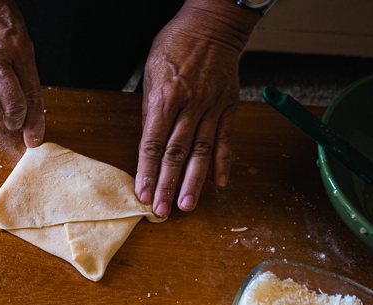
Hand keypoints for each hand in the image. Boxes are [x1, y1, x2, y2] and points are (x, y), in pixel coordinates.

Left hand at [136, 0, 259, 216]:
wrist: (213, 25)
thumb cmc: (176, 46)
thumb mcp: (152, 73)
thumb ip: (151, 109)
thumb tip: (148, 143)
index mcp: (166, 98)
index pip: (153, 143)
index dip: (148, 171)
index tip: (143, 193)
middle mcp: (190, 106)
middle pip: (177, 153)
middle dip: (168, 185)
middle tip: (162, 210)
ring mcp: (212, 108)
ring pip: (201, 152)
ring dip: (194, 182)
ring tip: (187, 206)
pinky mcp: (228, 108)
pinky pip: (225, 140)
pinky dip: (223, 163)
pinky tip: (220, 184)